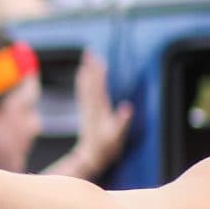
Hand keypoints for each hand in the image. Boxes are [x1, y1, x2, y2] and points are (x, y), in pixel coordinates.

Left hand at [67, 51, 132, 176]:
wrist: (91, 156)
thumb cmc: (107, 147)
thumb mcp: (117, 136)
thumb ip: (122, 122)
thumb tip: (127, 107)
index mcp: (100, 110)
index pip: (99, 88)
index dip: (98, 74)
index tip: (98, 60)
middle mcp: (92, 107)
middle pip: (90, 84)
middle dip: (90, 67)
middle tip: (89, 52)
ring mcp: (88, 109)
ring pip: (85, 87)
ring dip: (86, 72)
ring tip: (85, 59)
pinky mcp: (87, 112)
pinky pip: (83, 93)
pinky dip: (83, 82)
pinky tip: (82, 75)